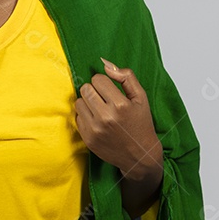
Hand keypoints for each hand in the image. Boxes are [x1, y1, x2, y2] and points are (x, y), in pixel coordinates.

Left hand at [74, 57, 162, 180]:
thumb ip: (126, 77)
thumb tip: (106, 65)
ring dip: (88, 102)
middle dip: (94, 90)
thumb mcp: (141, 97)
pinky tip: (97, 121)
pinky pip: (77, 117)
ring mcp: (95, 129)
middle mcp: (106, 117)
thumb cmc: (141, 124)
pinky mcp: (88, 139)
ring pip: (79, 102)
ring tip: (100, 109)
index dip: (103, 82)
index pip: (97, 79)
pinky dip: (85, 116)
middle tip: (104, 99)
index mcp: (120, 105)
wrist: (140, 155)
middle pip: (85, 88)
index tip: (110, 90)